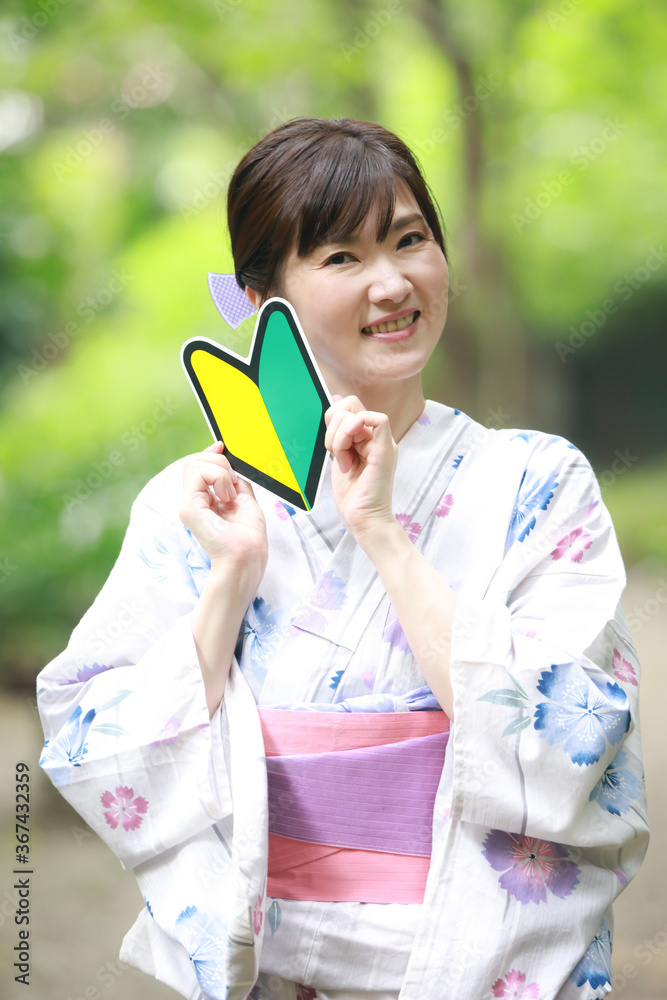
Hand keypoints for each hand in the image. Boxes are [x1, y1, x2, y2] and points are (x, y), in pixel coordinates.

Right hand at [179, 442, 267, 582]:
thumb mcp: (245, 501)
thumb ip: (235, 483)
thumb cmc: (249, 538)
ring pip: (194, 463)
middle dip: (218, 462)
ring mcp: (188, 505)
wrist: (247, 558)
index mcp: (204, 502)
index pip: (197, 467)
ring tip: (230, 494)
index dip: (210, 454)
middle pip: (193, 461)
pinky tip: (227, 496)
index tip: (223, 447)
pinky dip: (219, 477)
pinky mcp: (189, 507)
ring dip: (220, 471)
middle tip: (233, 483)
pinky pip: (199, 473)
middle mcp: (193, 502)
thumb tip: (231, 464)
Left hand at [324, 396, 397, 544]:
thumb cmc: (353, 496)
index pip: (348, 406)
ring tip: (344, 461)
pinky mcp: (386, 451)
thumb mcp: (338, 456)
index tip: (330, 445)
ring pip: (356, 413)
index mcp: (366, 437)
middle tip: (337, 453)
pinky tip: (349, 452)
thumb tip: (335, 400)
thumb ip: (338, 431)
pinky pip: (379, 420)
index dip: (332, 419)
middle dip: (333, 427)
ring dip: (339, 438)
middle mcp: (376, 437)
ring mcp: (383, 442)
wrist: (363, 520)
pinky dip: (356, 429)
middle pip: (350, 404)